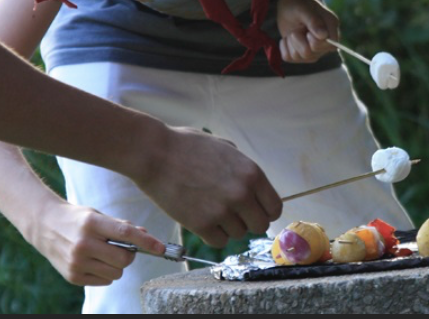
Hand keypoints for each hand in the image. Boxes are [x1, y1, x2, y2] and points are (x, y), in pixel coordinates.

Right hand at [32, 203, 165, 285]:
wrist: (44, 225)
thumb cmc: (77, 219)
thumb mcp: (97, 216)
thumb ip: (122, 226)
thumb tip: (147, 237)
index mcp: (91, 224)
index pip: (125, 234)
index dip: (147, 242)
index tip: (161, 248)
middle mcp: (83, 244)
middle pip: (123, 259)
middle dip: (129, 255)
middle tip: (122, 248)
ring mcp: (76, 262)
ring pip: (116, 273)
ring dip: (116, 266)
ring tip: (104, 254)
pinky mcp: (72, 276)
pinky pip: (104, 281)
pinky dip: (104, 273)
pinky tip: (93, 261)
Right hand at [134, 127, 281, 247]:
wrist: (154, 153)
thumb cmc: (187, 146)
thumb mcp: (225, 148)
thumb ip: (243, 169)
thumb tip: (253, 188)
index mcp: (252, 174)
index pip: (274, 208)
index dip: (265, 211)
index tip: (253, 211)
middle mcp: (242, 194)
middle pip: (260, 226)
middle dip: (247, 221)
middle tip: (232, 214)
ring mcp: (222, 211)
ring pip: (238, 235)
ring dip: (227, 227)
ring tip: (210, 211)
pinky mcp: (202, 224)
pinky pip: (218, 242)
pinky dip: (212, 235)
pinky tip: (202, 221)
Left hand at [277, 0, 340, 62]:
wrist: (288, 7)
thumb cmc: (298, 4)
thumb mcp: (303, 9)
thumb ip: (313, 21)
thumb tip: (323, 36)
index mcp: (331, 29)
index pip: (331, 47)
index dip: (316, 42)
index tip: (308, 32)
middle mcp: (324, 43)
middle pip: (311, 54)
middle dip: (299, 40)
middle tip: (298, 28)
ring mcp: (313, 52)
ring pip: (299, 57)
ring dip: (291, 43)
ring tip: (294, 31)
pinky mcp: (300, 56)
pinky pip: (289, 58)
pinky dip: (284, 46)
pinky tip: (288, 38)